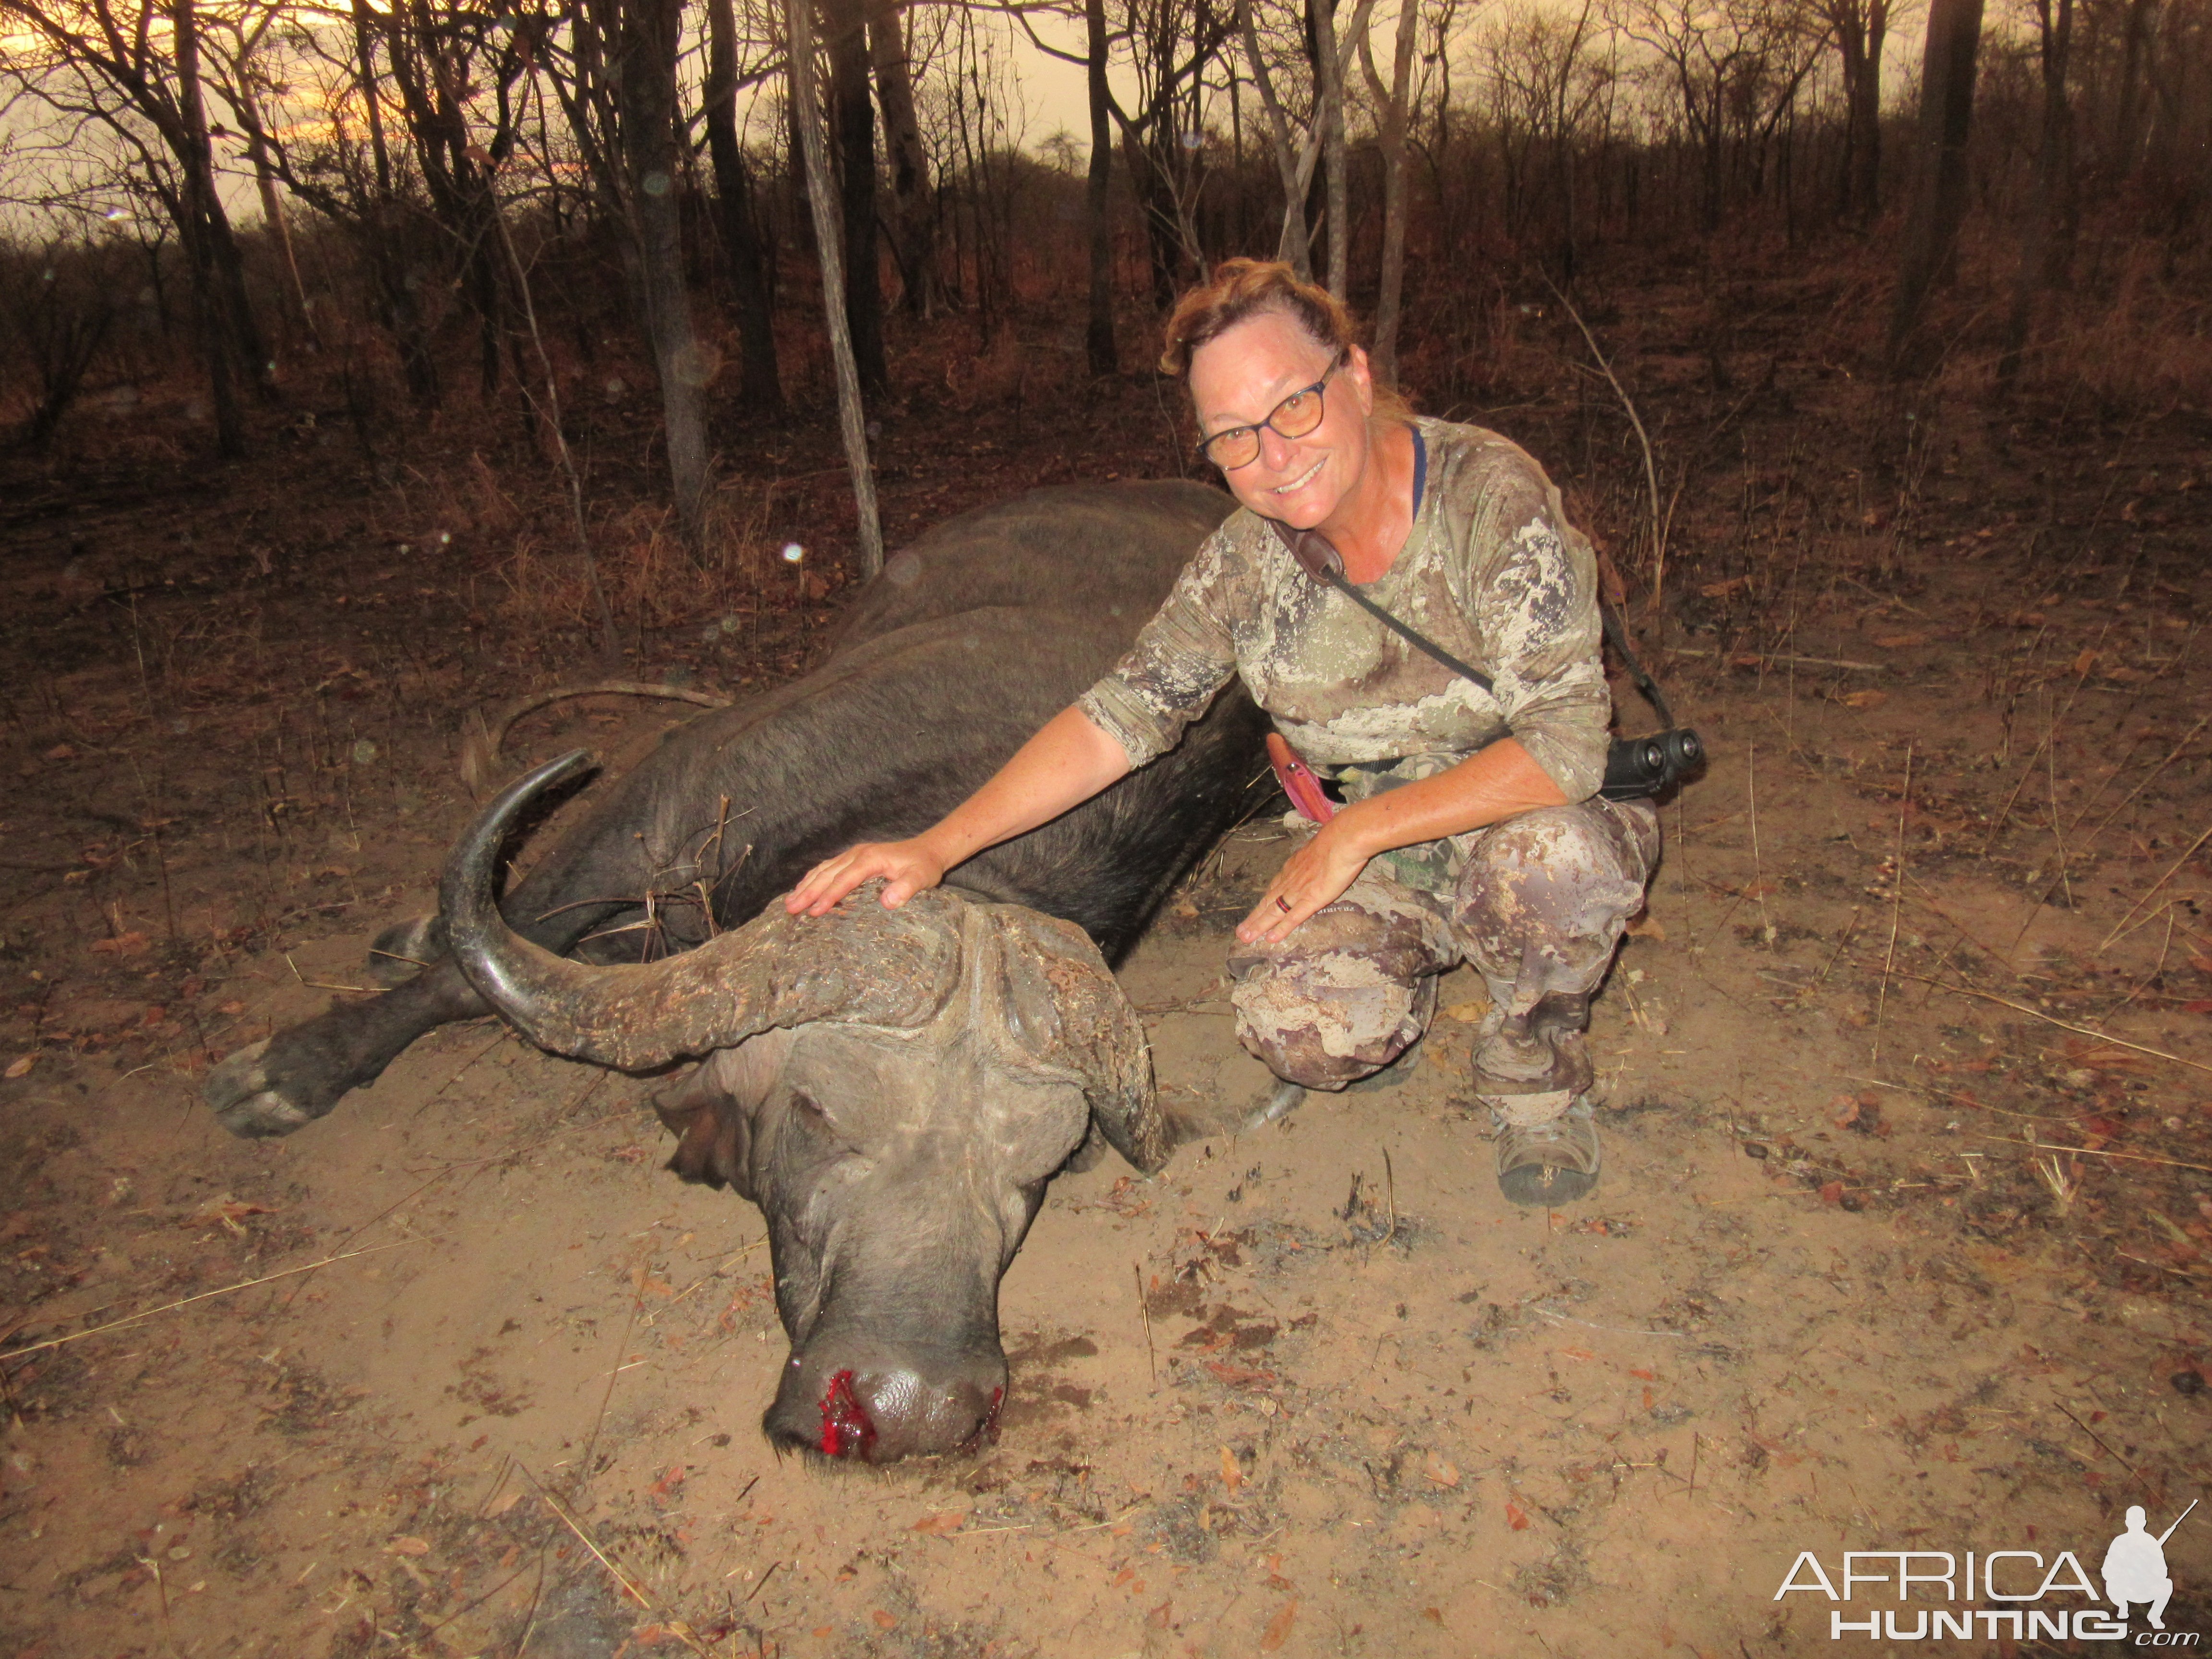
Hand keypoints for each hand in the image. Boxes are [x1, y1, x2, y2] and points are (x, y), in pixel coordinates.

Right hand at [784, 838, 946, 916]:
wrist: (928, 849)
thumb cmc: (923, 866)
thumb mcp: (921, 878)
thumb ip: (906, 888)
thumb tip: (887, 902)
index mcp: (870, 859)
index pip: (844, 880)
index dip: (828, 896)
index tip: (814, 912)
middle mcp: (857, 854)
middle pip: (827, 874)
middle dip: (808, 892)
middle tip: (791, 909)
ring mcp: (854, 855)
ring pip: (824, 870)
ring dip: (806, 885)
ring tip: (790, 902)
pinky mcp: (854, 858)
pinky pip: (829, 868)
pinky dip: (814, 879)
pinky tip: (804, 889)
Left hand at [1236, 823, 1370, 943]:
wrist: (1341, 841)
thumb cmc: (1335, 842)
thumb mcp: (1317, 849)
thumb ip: (1313, 859)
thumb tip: (1315, 860)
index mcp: (1292, 868)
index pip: (1274, 888)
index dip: (1264, 902)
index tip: (1256, 911)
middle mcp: (1290, 881)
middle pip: (1267, 902)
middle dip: (1254, 918)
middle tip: (1241, 931)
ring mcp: (1298, 891)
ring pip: (1273, 912)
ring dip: (1259, 926)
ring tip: (1246, 938)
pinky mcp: (1309, 900)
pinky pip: (1292, 918)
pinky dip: (1280, 929)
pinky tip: (1270, 939)